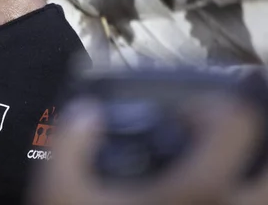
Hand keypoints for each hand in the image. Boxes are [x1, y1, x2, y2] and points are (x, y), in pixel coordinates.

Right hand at [30, 95, 263, 204]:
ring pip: (261, 203)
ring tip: (216, 178)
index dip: (210, 109)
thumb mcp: (57, 193)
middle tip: (217, 145)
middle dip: (256, 148)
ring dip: (250, 185)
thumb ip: (70, 142)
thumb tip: (88, 112)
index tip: (182, 118)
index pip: (233, 126)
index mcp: (192, 192)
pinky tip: (206, 204)